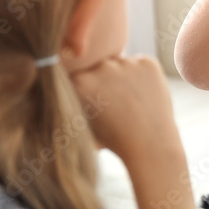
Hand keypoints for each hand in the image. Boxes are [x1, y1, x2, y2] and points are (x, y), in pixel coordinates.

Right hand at [69, 55, 195, 208]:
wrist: (149, 145)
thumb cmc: (113, 137)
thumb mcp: (82, 119)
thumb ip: (74, 98)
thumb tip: (59, 81)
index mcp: (78, 81)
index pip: (80, 75)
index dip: (90, 90)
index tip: (98, 104)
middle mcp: (100, 67)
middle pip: (100, 67)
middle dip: (106, 82)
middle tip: (117, 105)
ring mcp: (126, 63)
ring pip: (121, 65)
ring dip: (124, 78)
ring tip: (132, 103)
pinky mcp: (148, 63)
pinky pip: (141, 64)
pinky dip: (143, 76)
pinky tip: (145, 96)